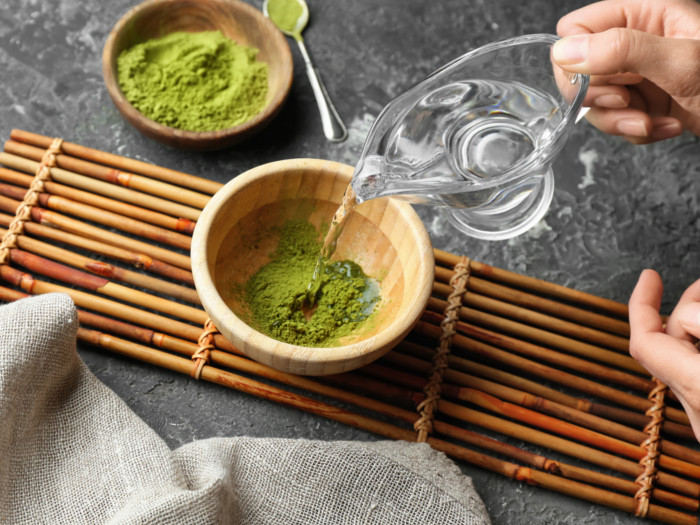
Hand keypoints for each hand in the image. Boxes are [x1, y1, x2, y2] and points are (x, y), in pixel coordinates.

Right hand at [554, 0, 699, 143]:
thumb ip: (622, 51)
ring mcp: (640, 75)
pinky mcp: (645, 103)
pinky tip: (667, 127)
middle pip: (580, 70)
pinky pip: (616, 121)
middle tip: (629, 105)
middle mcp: (637, 42)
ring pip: (595, 102)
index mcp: (645, 14)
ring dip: (620, 122)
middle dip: (600, 98)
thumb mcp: (682, 64)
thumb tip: (565, 50)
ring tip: (653, 123)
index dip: (577, 60)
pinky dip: (636, 132)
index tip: (601, 83)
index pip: (576, 28)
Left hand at [628, 269, 699, 440]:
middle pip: (668, 349)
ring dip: (696, 330)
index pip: (643, 342)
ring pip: (687, 363)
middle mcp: (698, 413)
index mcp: (697, 387)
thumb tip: (686, 315)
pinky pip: (697, 377)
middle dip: (683, 309)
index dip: (641, 304)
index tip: (650, 276)